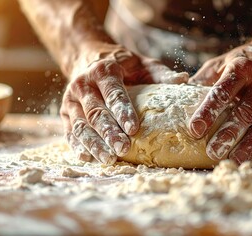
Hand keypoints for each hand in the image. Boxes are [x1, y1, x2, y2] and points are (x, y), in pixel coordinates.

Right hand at [60, 44, 187, 163]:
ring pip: (81, 125)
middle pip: (96, 112)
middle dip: (109, 133)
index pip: (113, 93)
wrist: (89, 59)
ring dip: (94, 144)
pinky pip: (70, 131)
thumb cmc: (123, 66)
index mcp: (103, 70)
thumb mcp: (142, 64)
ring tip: (108, 159)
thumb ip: (161, 74)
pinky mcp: (66, 113)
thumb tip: (185, 80)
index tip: (134, 129)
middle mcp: (83, 84)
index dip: (123, 111)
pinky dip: (77, 146)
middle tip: (123, 149)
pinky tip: (87, 158)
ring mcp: (71, 100)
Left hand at [188, 43, 251, 162]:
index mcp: (241, 69)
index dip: (208, 112)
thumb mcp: (222, 63)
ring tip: (234, 160)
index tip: (194, 129)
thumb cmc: (245, 62)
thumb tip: (176, 96)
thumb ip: (203, 80)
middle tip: (212, 152)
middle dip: (228, 134)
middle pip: (244, 113)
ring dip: (248, 145)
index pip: (222, 92)